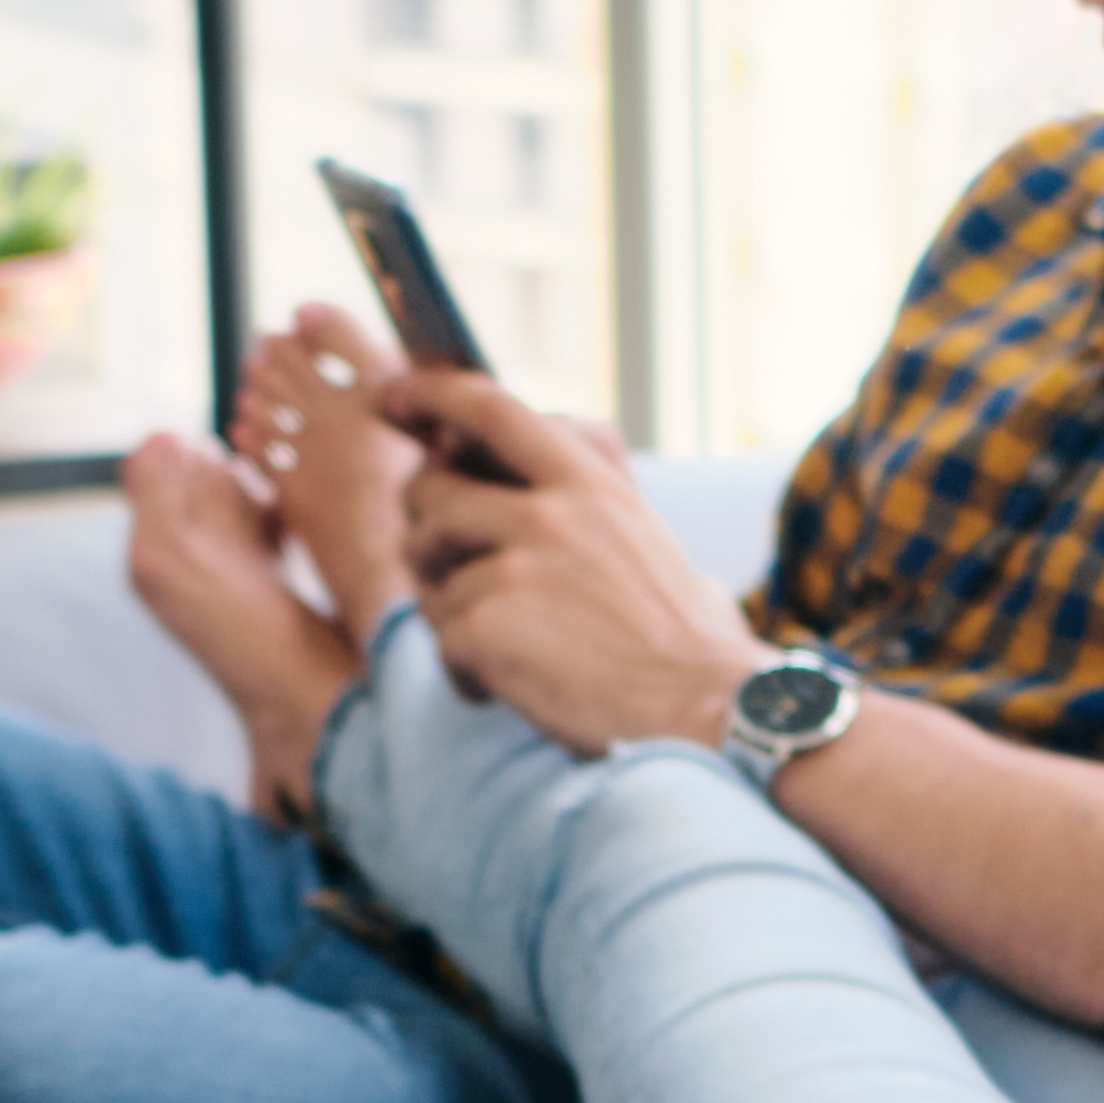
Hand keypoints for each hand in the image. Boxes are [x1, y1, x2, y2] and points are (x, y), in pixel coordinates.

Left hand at [388, 368, 766, 754]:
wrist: (710, 709)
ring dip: (451, 611)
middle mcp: (547, 512)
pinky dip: (466, 672)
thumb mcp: (645, 535)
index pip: (490, 407)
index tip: (393, 397)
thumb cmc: (689, 641)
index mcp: (588, 482)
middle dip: (426, 532)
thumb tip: (557, 471)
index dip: (430, 393)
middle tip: (446, 573)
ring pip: (428, 573)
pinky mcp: (486, 624)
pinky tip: (508, 688)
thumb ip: (589, 496)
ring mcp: (514, 566)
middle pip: (430, 491)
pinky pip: (440, 640)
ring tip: (503, 646)